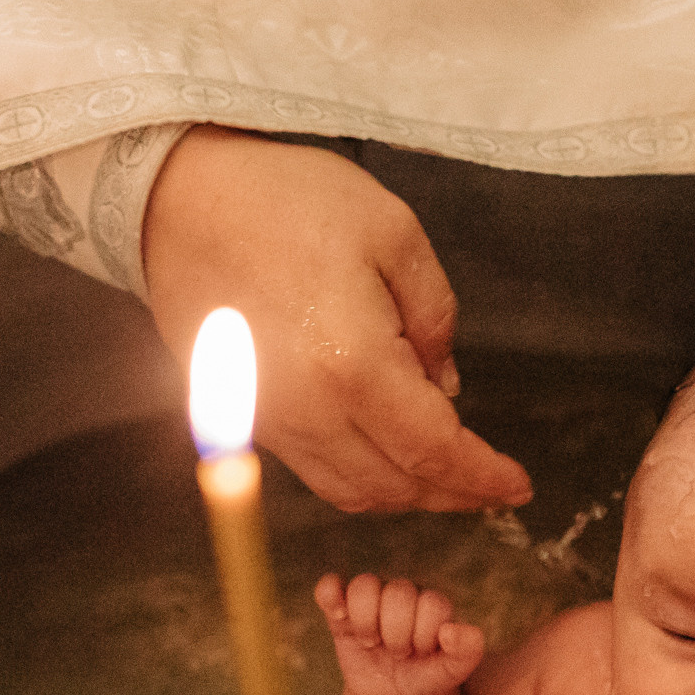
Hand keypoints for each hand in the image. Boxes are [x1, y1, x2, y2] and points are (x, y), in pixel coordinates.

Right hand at [142, 126, 532, 512]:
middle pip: (396, 485)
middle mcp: (310, 411)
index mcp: (355, 365)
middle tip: (488, 486)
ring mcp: (271, 422)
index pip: (435, 449)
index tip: (518, 488)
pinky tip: (384, 452)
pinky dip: (361, 477)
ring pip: (352, 490)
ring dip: (405, 493)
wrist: (177, 200)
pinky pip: (314, 470)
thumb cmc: (286, 201)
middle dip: (451, 494)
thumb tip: (444, 385)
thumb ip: (434, 316)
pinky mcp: (246, 418)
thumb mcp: (394, 233)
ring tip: (443, 478)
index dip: (482, 477)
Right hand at [316, 573, 485, 694]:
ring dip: (367, 621)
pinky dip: (330, 594)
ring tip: (372, 644)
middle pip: (397, 592)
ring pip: (365, 585)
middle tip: (398, 654)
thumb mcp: (451, 673)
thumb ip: (467, 652)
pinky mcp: (341, 614)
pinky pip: (330, 588)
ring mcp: (370, 603)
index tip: (424, 654)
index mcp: (431, 604)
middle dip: (397, 633)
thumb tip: (451, 630)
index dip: (425, 634)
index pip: (430, 603)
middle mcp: (401, 596)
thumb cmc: (425, 681)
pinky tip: (339, 616)